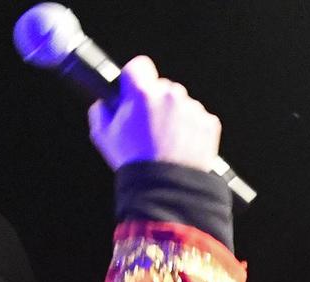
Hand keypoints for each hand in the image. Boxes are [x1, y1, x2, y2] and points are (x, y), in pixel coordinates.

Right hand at [88, 57, 222, 173]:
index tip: (134, 88)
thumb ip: (100, 111)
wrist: (168, 189)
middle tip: (150, 126)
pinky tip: (182, 145)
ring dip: (175, 115)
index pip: (139, 65)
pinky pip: (198, 117)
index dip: (135, 77)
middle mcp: (170, 95)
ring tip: (167, 141)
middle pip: (162, 86)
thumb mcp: (104, 136)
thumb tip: (103, 102)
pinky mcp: (209, 123)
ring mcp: (192, 109)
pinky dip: (192, 128)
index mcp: (143, 93)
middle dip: (156, 101)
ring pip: (181, 103)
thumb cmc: (136, 164)